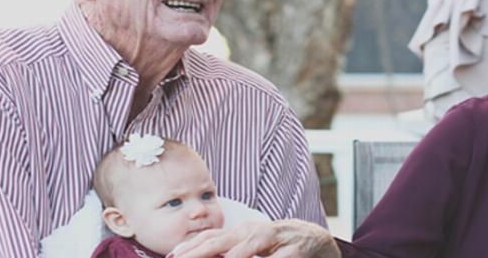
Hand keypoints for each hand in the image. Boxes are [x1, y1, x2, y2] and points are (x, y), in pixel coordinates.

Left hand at [169, 219, 340, 257]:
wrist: (315, 240)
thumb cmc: (277, 245)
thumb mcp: (251, 244)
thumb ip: (229, 248)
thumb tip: (199, 253)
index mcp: (243, 231)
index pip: (212, 236)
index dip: (191, 246)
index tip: (172, 256)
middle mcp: (255, 232)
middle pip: (222, 242)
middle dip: (199, 252)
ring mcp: (274, 240)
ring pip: (245, 250)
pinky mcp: (292, 252)